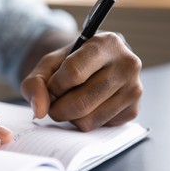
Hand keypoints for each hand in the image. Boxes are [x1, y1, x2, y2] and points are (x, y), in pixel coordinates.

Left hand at [21, 32, 142, 130]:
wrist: (94, 66)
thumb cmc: (70, 63)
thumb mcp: (48, 65)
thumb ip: (35, 83)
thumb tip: (40, 111)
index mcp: (107, 43)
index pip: (73, 73)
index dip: (55, 85)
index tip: (53, 85)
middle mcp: (127, 64)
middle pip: (80, 102)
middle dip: (57, 108)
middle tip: (54, 102)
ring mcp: (134, 89)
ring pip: (88, 120)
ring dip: (69, 117)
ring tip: (70, 101)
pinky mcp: (134, 111)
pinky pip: (98, 128)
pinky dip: (84, 121)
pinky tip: (87, 106)